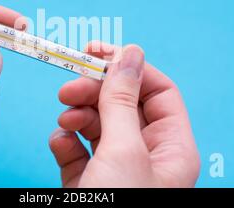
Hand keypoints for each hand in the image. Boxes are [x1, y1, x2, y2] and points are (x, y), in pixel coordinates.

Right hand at [49, 43, 199, 186]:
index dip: (130, 70)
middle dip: (94, 92)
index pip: (159, 93)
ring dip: (77, 114)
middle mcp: (146, 156)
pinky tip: (60, 142)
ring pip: (97, 125)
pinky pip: (77, 149)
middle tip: (68, 88)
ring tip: (64, 117)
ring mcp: (116, 169)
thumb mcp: (123, 150)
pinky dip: (66, 141)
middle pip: (123, 105)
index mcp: (172, 149)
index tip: (98, 54)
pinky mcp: (89, 181)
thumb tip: (130, 53)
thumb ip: (122, 101)